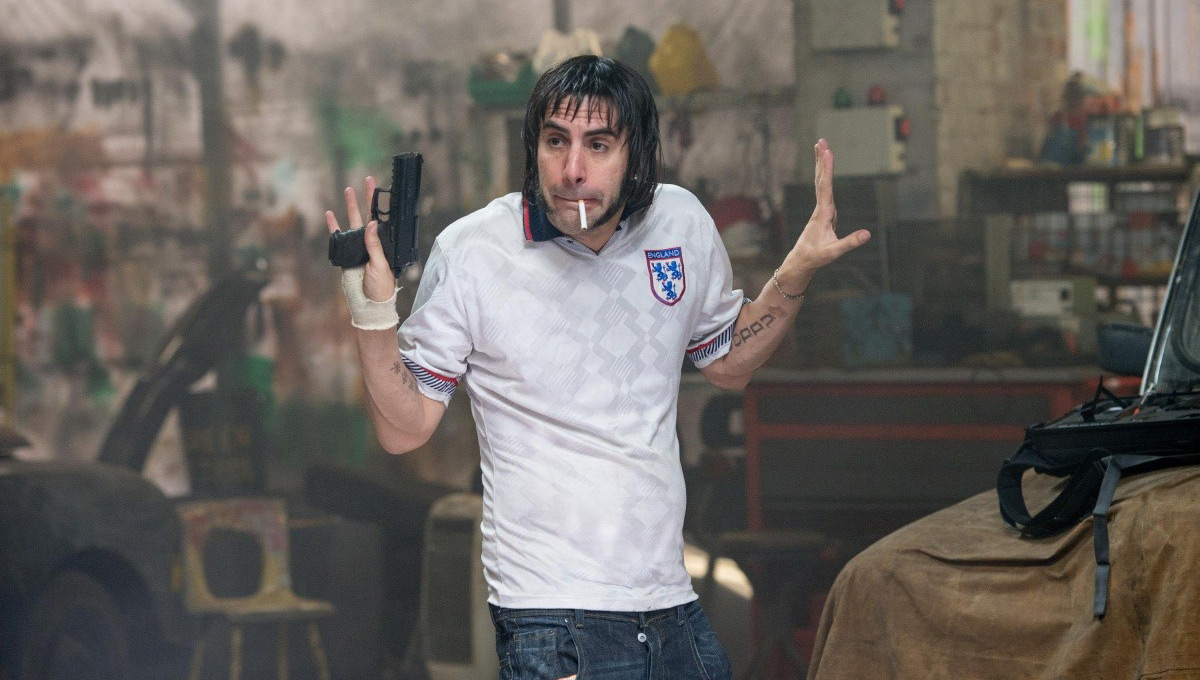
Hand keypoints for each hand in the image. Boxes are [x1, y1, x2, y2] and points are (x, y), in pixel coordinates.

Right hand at [325, 176, 394, 301]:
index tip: (386, 189)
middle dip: (368, 197)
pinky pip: (338, 237)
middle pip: (369, 215)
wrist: (369, 304)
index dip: (384, 205)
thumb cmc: (381, 287)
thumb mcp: (381, 265)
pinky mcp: (346, 254)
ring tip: (349, 189)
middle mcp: (372, 242)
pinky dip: (333, 226)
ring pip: (353, 221)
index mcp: (384, 244)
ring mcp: (358, 246)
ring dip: (351, 206)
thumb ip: (375, 245)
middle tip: (369, 179)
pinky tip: (330, 213)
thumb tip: (372, 224)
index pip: (384, 220)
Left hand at [779, 139, 870, 285]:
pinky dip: (825, 176)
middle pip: (820, 179)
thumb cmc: (815, 256)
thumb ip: (850, 242)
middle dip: (821, 160)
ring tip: (822, 147)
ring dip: (822, 164)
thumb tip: (867, 234)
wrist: (801, 261)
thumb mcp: (834, 252)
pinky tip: (825, 167)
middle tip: (821, 141)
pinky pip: (824, 189)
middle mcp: (821, 208)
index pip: (825, 187)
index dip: (827, 169)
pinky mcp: (824, 213)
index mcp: (823, 214)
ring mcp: (822, 209)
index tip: (827, 152)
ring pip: (821, 182)